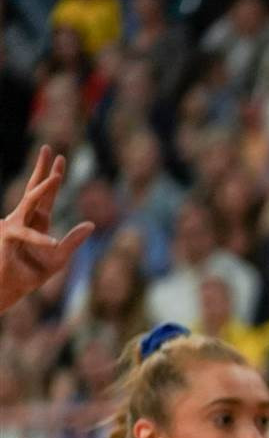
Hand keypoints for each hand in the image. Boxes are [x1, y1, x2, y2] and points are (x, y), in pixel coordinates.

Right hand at [0, 147, 92, 315]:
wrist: (9, 289)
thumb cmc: (30, 274)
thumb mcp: (59, 257)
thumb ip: (74, 241)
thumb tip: (91, 224)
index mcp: (37, 222)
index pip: (47, 195)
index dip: (54, 177)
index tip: (61, 158)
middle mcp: (24, 219)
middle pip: (35, 189)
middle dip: (42, 169)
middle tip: (49, 149)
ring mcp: (13, 225)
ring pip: (29, 203)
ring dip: (43, 190)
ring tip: (56, 177)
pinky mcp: (8, 238)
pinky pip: (25, 235)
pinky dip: (40, 240)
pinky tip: (52, 244)